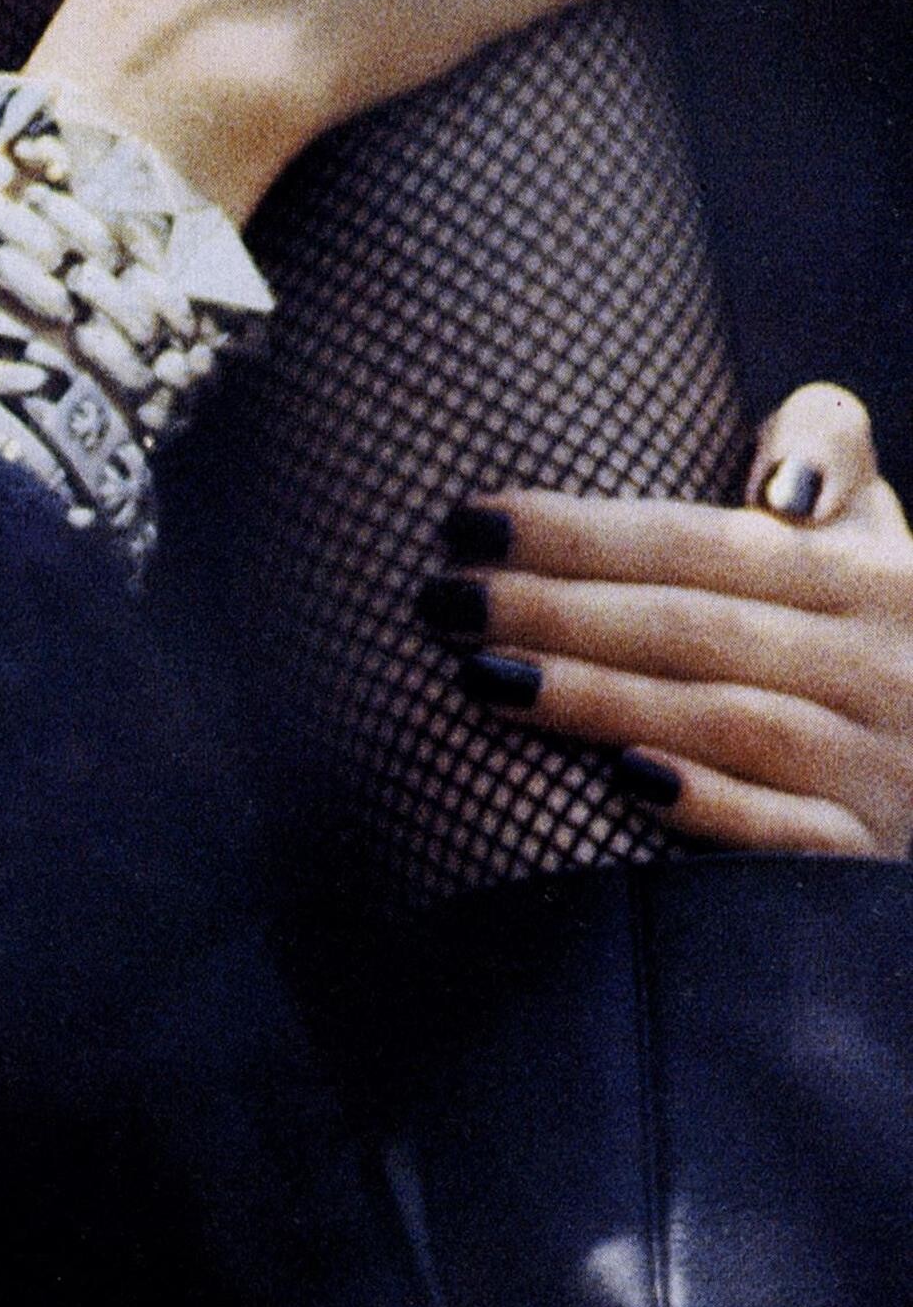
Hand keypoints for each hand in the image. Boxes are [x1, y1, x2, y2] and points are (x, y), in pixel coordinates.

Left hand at [423, 386, 912, 856]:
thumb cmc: (868, 632)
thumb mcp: (868, 531)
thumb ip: (828, 448)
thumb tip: (780, 487)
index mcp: (875, 575)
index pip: (704, 542)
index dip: (579, 531)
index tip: (465, 524)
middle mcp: (888, 667)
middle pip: (696, 628)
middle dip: (555, 610)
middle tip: (439, 601)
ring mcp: (887, 768)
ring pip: (727, 721)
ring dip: (599, 699)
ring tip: (482, 677)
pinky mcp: (876, 859)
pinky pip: (793, 836)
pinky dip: (712, 806)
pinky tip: (622, 782)